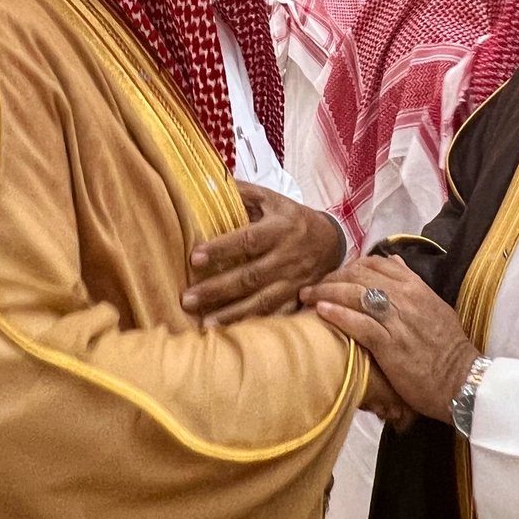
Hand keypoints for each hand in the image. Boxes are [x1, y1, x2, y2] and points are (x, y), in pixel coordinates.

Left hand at [181, 181, 345, 324]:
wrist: (331, 242)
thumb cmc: (291, 218)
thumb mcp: (272, 200)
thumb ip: (242, 194)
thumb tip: (206, 183)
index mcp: (281, 228)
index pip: (248, 240)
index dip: (222, 249)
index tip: (194, 258)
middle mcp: (288, 256)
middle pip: (251, 276)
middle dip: (218, 289)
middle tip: (188, 299)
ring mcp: (294, 282)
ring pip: (262, 302)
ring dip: (232, 315)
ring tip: (205, 325)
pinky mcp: (297, 300)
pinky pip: (275, 316)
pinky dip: (253, 326)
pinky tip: (231, 335)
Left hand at [301, 256, 479, 423]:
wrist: (461, 379)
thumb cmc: (447, 347)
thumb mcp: (434, 305)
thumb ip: (412, 282)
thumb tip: (392, 260)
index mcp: (415, 286)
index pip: (375, 264)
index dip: (349, 267)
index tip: (334, 276)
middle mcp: (405, 297)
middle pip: (359, 276)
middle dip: (331, 279)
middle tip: (312, 287)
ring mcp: (397, 320)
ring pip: (355, 295)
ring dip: (326, 292)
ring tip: (307, 296)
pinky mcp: (389, 344)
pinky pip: (359, 323)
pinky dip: (337, 315)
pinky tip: (320, 312)